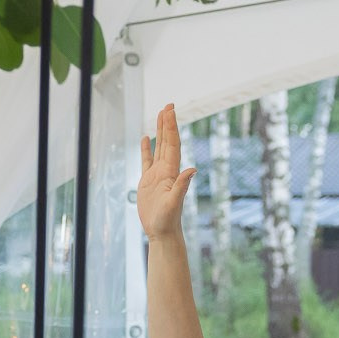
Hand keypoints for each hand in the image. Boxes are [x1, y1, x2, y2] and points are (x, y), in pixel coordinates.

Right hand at [137, 103, 194, 242]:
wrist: (162, 232)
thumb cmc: (168, 220)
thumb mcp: (174, 202)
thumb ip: (182, 185)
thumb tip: (192, 169)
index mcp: (171, 172)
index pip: (171, 144)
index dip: (171, 127)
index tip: (170, 111)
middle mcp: (166, 170)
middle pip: (167, 141)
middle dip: (167, 123)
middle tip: (168, 105)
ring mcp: (157, 175)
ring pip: (158, 148)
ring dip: (160, 132)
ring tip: (160, 115)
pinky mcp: (147, 182)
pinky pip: (147, 161)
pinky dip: (146, 149)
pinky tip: (145, 139)